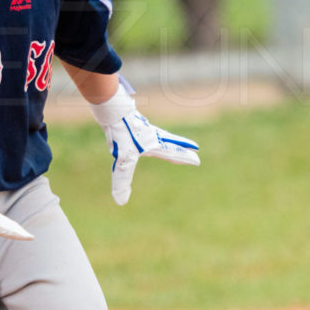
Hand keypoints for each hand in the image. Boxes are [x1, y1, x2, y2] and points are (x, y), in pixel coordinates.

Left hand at [89, 80, 199, 204]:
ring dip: (167, 139)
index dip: (184, 158)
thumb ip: (122, 180)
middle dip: (181, 146)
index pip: (173, 153)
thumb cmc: (121, 131)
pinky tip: (141, 132)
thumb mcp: (122, 160)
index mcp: (154, 143)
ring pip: (158, 134)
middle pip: (170, 141)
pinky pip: (144, 129)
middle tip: (193, 147)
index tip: (197, 160)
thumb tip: (121, 201)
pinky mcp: (131, 121)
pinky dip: (149, 133)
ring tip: (168, 141)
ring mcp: (141, 127)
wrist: (112, 107)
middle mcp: (151, 134)